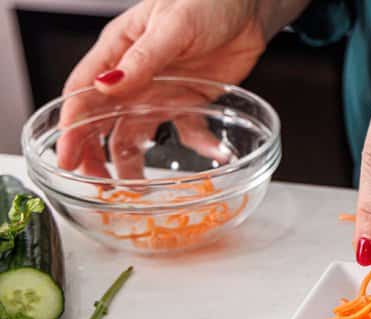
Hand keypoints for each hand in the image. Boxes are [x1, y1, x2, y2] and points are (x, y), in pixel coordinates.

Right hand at [57, 0, 290, 178]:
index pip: (83, 93)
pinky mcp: (193, 101)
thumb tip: (107, 86)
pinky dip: (199, 145)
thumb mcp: (170, 26)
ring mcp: (163, 92)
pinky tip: (213, 153)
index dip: (72, 127)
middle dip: (96, 154)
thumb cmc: (204, 1)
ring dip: (135, 162)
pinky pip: (190, 131)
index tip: (66, 158)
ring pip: (138, 133)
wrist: (247, 6)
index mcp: (118, 52)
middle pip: (104, 121)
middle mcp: (135, 77)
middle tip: (98, 185)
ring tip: (137, 191)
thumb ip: (141, 59)